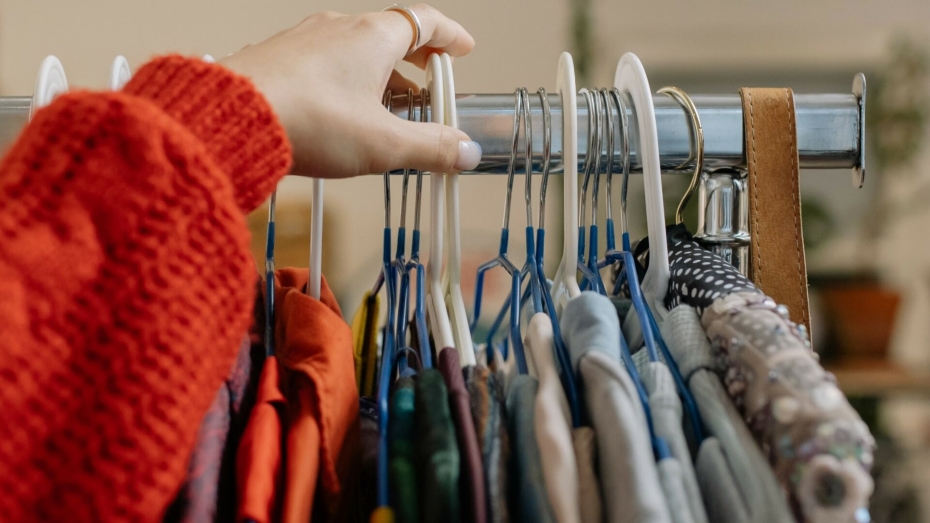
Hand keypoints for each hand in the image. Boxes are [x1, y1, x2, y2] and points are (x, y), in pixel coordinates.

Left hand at [220, 4, 481, 177]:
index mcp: (374, 36)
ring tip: (385, 108)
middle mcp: (339, 28)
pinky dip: (343, 81)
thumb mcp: (384, 144)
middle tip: (427, 84)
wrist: (230, 118)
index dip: (450, 36)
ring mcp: (305, 40)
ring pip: (353, 50)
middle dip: (415, 61)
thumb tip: (465, 152)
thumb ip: (430, 149)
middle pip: (390, 35)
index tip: (462, 49)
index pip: (425, 22)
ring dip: (377, 74)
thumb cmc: (308, 121)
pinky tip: (338, 113)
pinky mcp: (278, 59)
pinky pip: (322, 62)